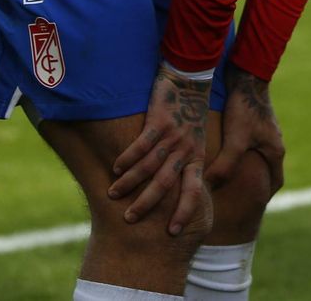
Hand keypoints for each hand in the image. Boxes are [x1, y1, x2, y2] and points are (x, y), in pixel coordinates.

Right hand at [109, 64, 213, 235]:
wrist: (190, 78)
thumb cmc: (190, 111)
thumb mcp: (196, 139)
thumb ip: (186, 161)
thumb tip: (176, 186)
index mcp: (197, 157)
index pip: (194, 191)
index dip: (184, 212)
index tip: (173, 232)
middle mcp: (187, 149)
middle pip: (165, 184)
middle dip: (147, 204)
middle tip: (130, 219)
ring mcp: (173, 135)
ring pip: (149, 166)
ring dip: (130, 182)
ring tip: (114, 194)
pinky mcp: (160, 121)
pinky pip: (142, 145)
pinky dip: (128, 158)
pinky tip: (116, 167)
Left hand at [205, 65, 285, 194]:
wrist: (246, 76)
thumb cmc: (245, 108)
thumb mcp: (236, 140)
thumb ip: (225, 165)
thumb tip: (210, 186)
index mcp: (275, 150)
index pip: (276, 181)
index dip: (266, 194)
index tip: (253, 206)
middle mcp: (273, 141)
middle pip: (267, 169)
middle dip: (256, 182)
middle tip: (239, 195)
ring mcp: (265, 130)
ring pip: (258, 155)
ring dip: (248, 166)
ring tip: (229, 176)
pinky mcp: (255, 121)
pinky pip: (251, 143)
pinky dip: (241, 152)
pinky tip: (225, 152)